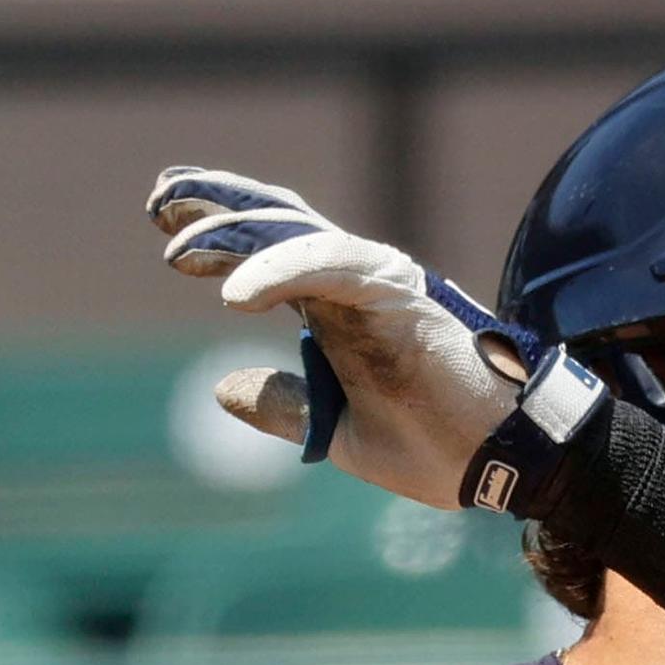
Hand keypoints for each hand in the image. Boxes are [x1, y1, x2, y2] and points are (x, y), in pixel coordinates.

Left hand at [144, 166, 532, 509]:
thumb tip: (221, 388)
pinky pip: (329, 265)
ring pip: (296, 233)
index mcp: (344, 307)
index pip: (275, 250)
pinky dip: (278, 272)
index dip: (222, 232)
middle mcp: (359, 283)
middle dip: (217, 205)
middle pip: (279, 222)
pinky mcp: (398, 294)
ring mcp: (379, 283)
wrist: (506, 464)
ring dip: (234, 235)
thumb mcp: (339, 431)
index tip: (167, 231)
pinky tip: (233, 294)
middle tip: (158, 200)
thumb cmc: (441, 447)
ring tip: (177, 251)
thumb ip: (285, 404)